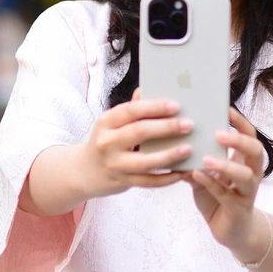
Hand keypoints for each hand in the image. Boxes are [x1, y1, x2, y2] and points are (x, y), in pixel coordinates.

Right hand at [22, 96, 190, 213]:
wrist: (84, 171)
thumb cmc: (105, 142)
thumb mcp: (111, 124)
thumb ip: (130, 110)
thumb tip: (146, 90)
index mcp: (106, 122)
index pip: (131, 111)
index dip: (154, 107)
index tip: (175, 105)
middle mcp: (108, 143)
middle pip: (139, 133)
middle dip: (166, 128)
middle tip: (188, 124)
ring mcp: (115, 165)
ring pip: (145, 162)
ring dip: (169, 155)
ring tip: (188, 148)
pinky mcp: (123, 182)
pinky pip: (148, 182)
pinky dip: (166, 178)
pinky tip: (181, 172)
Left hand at [188, 107, 267, 260]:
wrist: (231, 231)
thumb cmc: (218, 197)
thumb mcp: (206, 174)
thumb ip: (195, 158)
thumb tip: (174, 138)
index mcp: (245, 160)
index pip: (249, 134)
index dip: (239, 121)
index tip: (225, 109)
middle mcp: (251, 173)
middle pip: (255, 150)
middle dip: (238, 140)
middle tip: (218, 133)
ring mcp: (247, 191)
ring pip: (244, 175)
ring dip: (225, 165)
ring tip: (206, 158)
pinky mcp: (238, 208)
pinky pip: (226, 194)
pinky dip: (211, 183)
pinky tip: (196, 175)